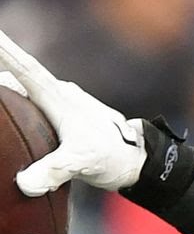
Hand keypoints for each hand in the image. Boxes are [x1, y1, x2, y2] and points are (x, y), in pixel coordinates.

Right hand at [0, 28, 145, 194]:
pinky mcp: (66, 112)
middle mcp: (60, 93)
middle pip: (22, 72)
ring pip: (29, 84)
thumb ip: (53, 171)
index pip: (25, 68)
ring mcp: (64, 101)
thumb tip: (25, 184)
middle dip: (3, 56)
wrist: (140, 160)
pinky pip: (37, 98)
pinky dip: (21, 94)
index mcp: (59, 98)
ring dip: (10, 76)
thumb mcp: (81, 163)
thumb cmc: (112, 156)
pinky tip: (12, 97)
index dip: (5, 50)